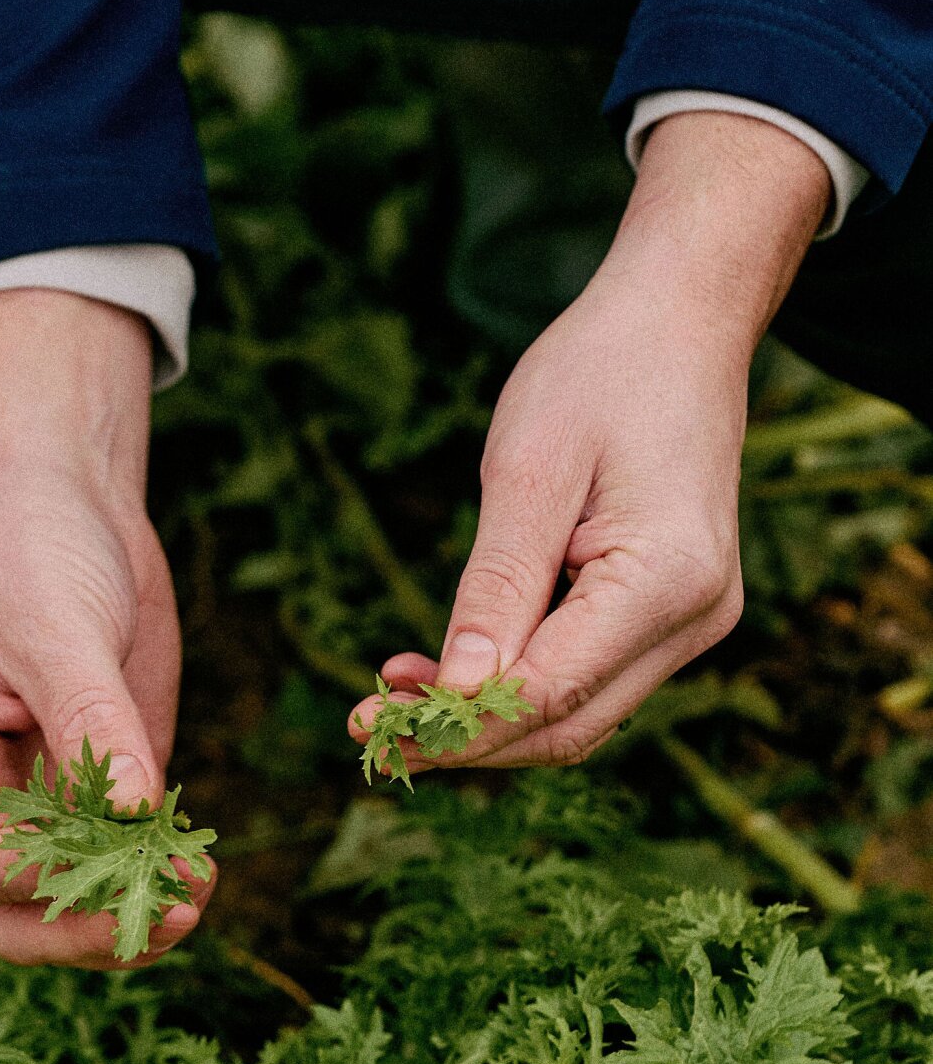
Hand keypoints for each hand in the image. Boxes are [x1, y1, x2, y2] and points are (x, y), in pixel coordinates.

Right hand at [0, 290, 211, 965]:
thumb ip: (94, 724)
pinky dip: (155, 874)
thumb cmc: (30, 547)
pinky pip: (118, 858)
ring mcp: (37, 796)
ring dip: (131, 914)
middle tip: (175, 914)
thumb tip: (139, 817)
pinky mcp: (95, 784)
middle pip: (14, 913)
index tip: (134, 865)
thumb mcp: (58, 628)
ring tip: (199, 893)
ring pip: (68, 903)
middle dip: (90, 929)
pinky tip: (200, 866)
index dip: (53, 882)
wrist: (61, 498)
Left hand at [351, 110, 830, 773]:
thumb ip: (495, 588)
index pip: (550, 692)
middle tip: (365, 726)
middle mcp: (697, 616)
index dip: (457, 724)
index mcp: (669, 578)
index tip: (369, 726)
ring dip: (484, 720)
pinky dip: (517, 686)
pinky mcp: (674, 616)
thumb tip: (455, 693)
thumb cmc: (599, 374)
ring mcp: (694, 622)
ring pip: (578, 715)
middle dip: (464, 739)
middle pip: (567, 724)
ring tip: (392, 697)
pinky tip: (445, 672)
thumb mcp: (527, 471)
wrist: (678, 324)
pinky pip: (589, 678)